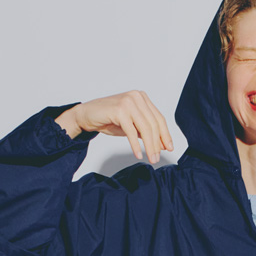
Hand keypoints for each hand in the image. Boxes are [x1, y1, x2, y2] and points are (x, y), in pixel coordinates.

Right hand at [55, 91, 173, 162]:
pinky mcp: (119, 110)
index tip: (169, 148)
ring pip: (145, 128)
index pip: (158, 118)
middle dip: (157, 143)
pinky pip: (131, 131)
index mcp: (142, 98)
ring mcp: (128, 102)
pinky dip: (136, 145)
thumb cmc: (108, 119)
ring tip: (151, 158)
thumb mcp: (131, 126)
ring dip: (149, 146)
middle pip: (153, 124)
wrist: (87, 115)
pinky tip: (139, 154)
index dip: (165, 134)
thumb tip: (161, 145)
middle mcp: (136, 97)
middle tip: (157, 158)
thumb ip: (145, 132)